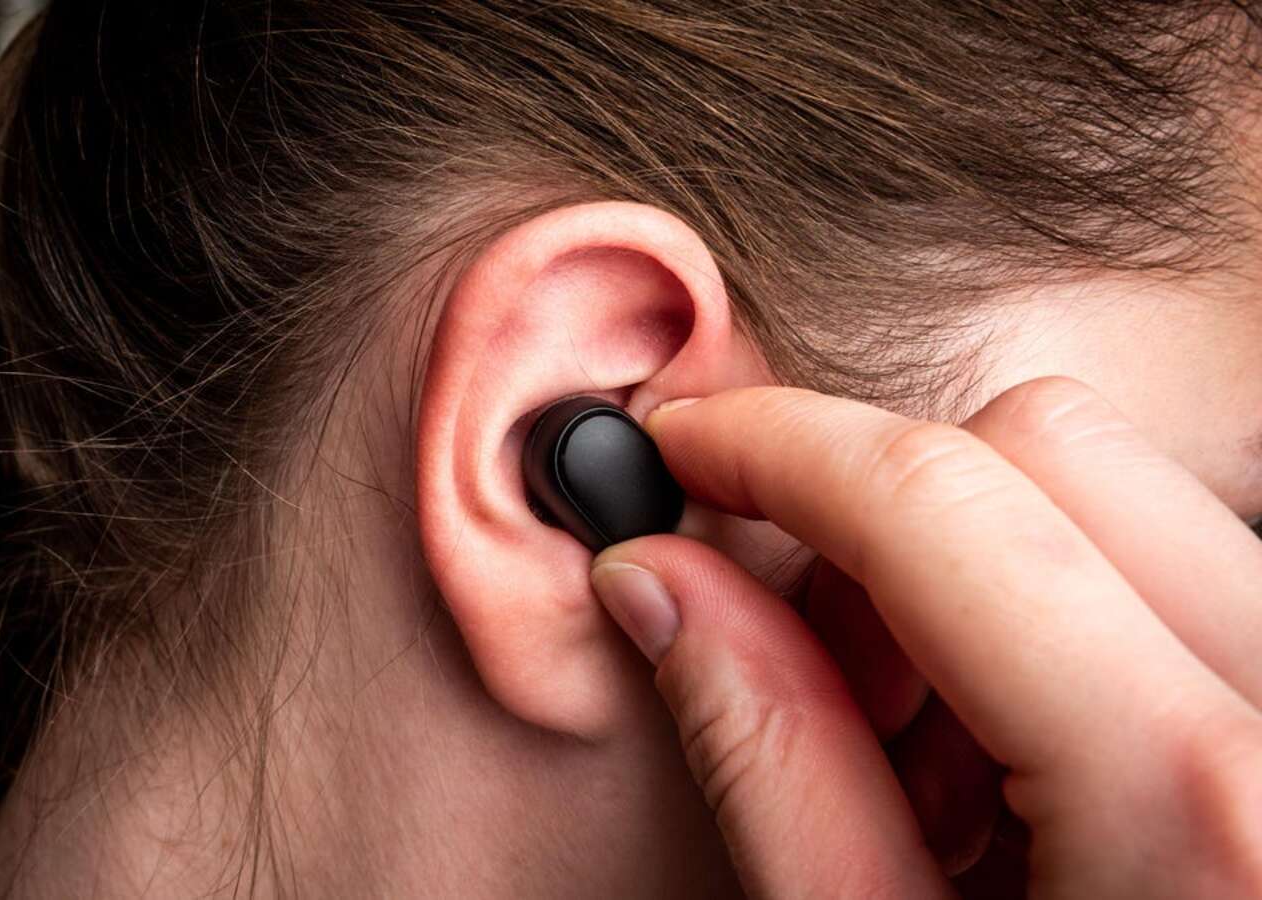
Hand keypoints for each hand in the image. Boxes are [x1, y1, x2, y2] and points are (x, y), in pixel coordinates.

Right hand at [590, 377, 1261, 897]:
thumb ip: (769, 753)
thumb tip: (662, 585)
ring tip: (935, 757)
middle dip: (886, 517)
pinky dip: (1075, 617)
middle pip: (1048, 450)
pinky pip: (1197, 573)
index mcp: (1195, 805)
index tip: (689, 452)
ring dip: (983, 570)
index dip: (777, 447)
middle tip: (822, 668)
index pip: (940, 500)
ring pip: (1131, 494)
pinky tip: (1026, 768)